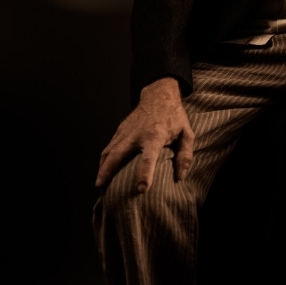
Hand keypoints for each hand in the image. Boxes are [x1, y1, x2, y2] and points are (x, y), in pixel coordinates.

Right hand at [95, 77, 194, 191]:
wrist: (159, 95)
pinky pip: (109, 146)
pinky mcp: (121, 129)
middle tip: (101, 187)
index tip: (142, 189)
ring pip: (109, 150)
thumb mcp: (186, 133)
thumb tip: (180, 176)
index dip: (145, 174)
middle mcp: (137, 134)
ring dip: (102, 167)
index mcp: (155, 136)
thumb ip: (185, 155)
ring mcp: (126, 131)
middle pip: (118, 154)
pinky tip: (102, 170)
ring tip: (99, 184)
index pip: (149, 158)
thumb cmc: (174, 116)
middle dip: (108, 170)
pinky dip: (104, 159)